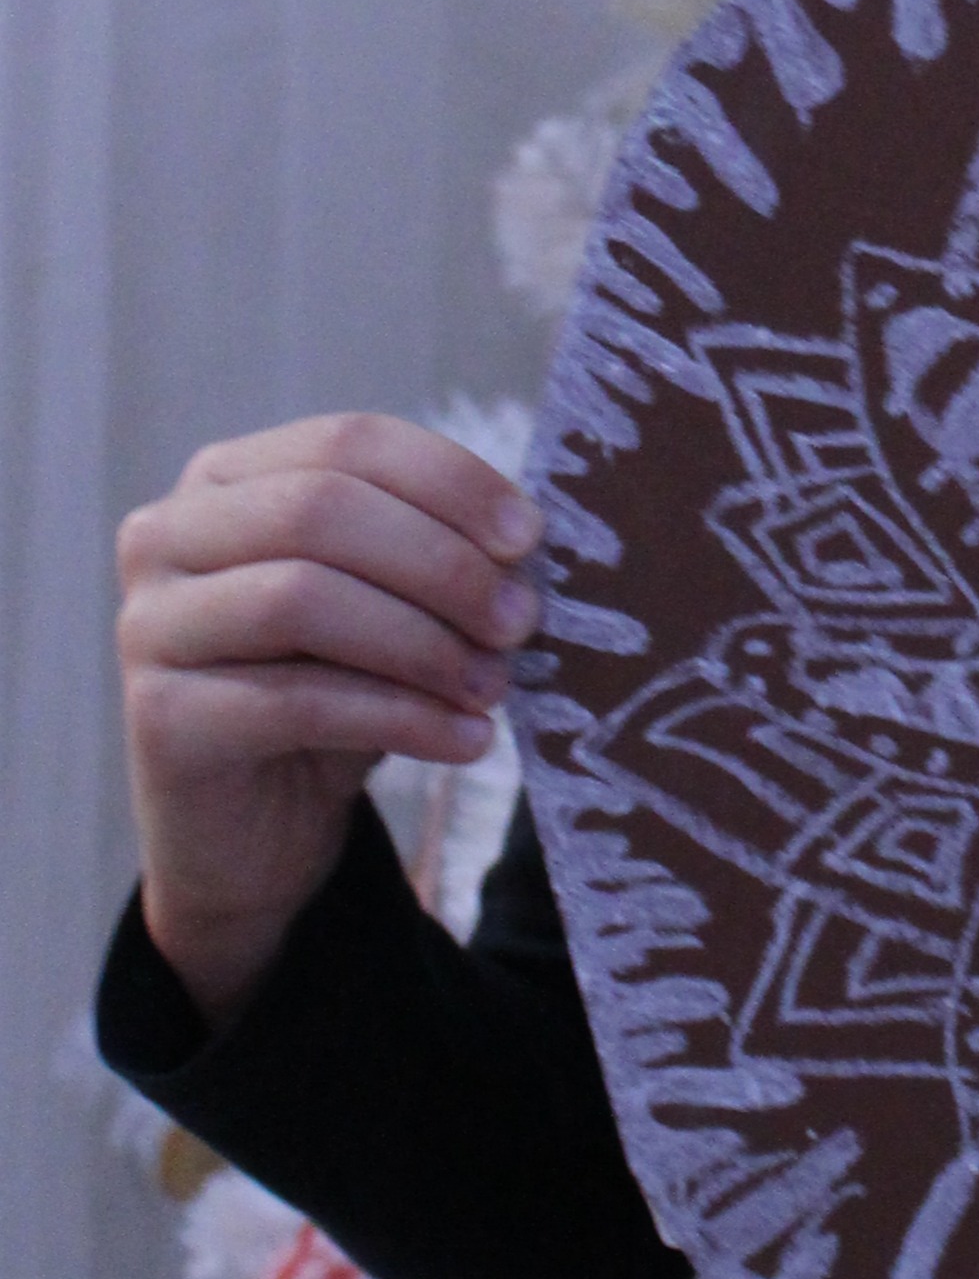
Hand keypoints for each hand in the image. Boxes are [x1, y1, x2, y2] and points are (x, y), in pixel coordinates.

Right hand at [116, 414, 542, 1030]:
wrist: (253, 836)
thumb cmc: (328, 694)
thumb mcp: (384, 607)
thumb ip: (435, 557)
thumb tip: (527, 544)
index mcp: (226, 479)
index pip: (348, 442)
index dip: (449, 482)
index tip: (529, 538)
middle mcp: (168, 535)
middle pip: (320, 510)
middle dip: (440, 564)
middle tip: (521, 621)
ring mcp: (150, 625)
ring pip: (302, 599)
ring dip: (422, 642)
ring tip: (495, 687)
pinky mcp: (160, 719)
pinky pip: (297, 701)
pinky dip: (401, 718)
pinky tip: (466, 741)